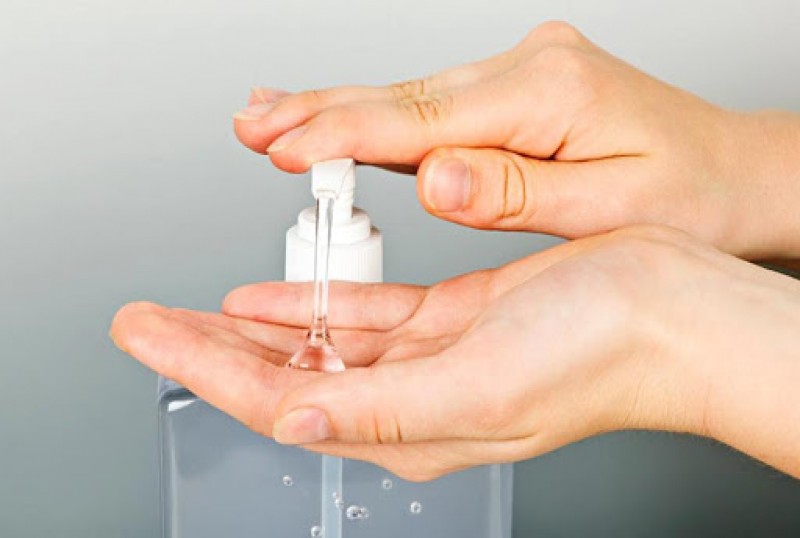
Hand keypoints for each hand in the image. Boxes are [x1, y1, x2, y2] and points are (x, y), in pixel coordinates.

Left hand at [110, 226, 799, 480]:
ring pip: (315, 343)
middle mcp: (408, 400)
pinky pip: (361, 314)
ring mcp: (425, 359)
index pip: (278, 401)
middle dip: (209, 347)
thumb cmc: (599, 355)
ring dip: (252, 325)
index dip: (204, 366)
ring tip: (195, 309)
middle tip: (148, 320)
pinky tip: (273, 297)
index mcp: (408, 428)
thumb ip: (381, 413)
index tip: (148, 336)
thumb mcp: (479, 389)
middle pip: (283, 374)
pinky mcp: (448, 320)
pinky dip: (313, 304)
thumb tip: (295, 422)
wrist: (667, 312)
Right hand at [232, 22, 799, 261]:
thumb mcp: (606, 208)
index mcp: (548, 94)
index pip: (421, 121)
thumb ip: (512, 193)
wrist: (730, 173)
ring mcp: (519, 75)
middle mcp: (527, 71)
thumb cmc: (687, 195)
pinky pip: (431, 105)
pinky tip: (339, 115)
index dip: (343, 134)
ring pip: (408, 98)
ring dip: (337, 111)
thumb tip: (433, 178)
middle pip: (402, 98)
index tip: (283, 145)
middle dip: (320, 113)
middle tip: (252, 124)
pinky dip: (378, 116)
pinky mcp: (515, 91)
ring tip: (270, 118)